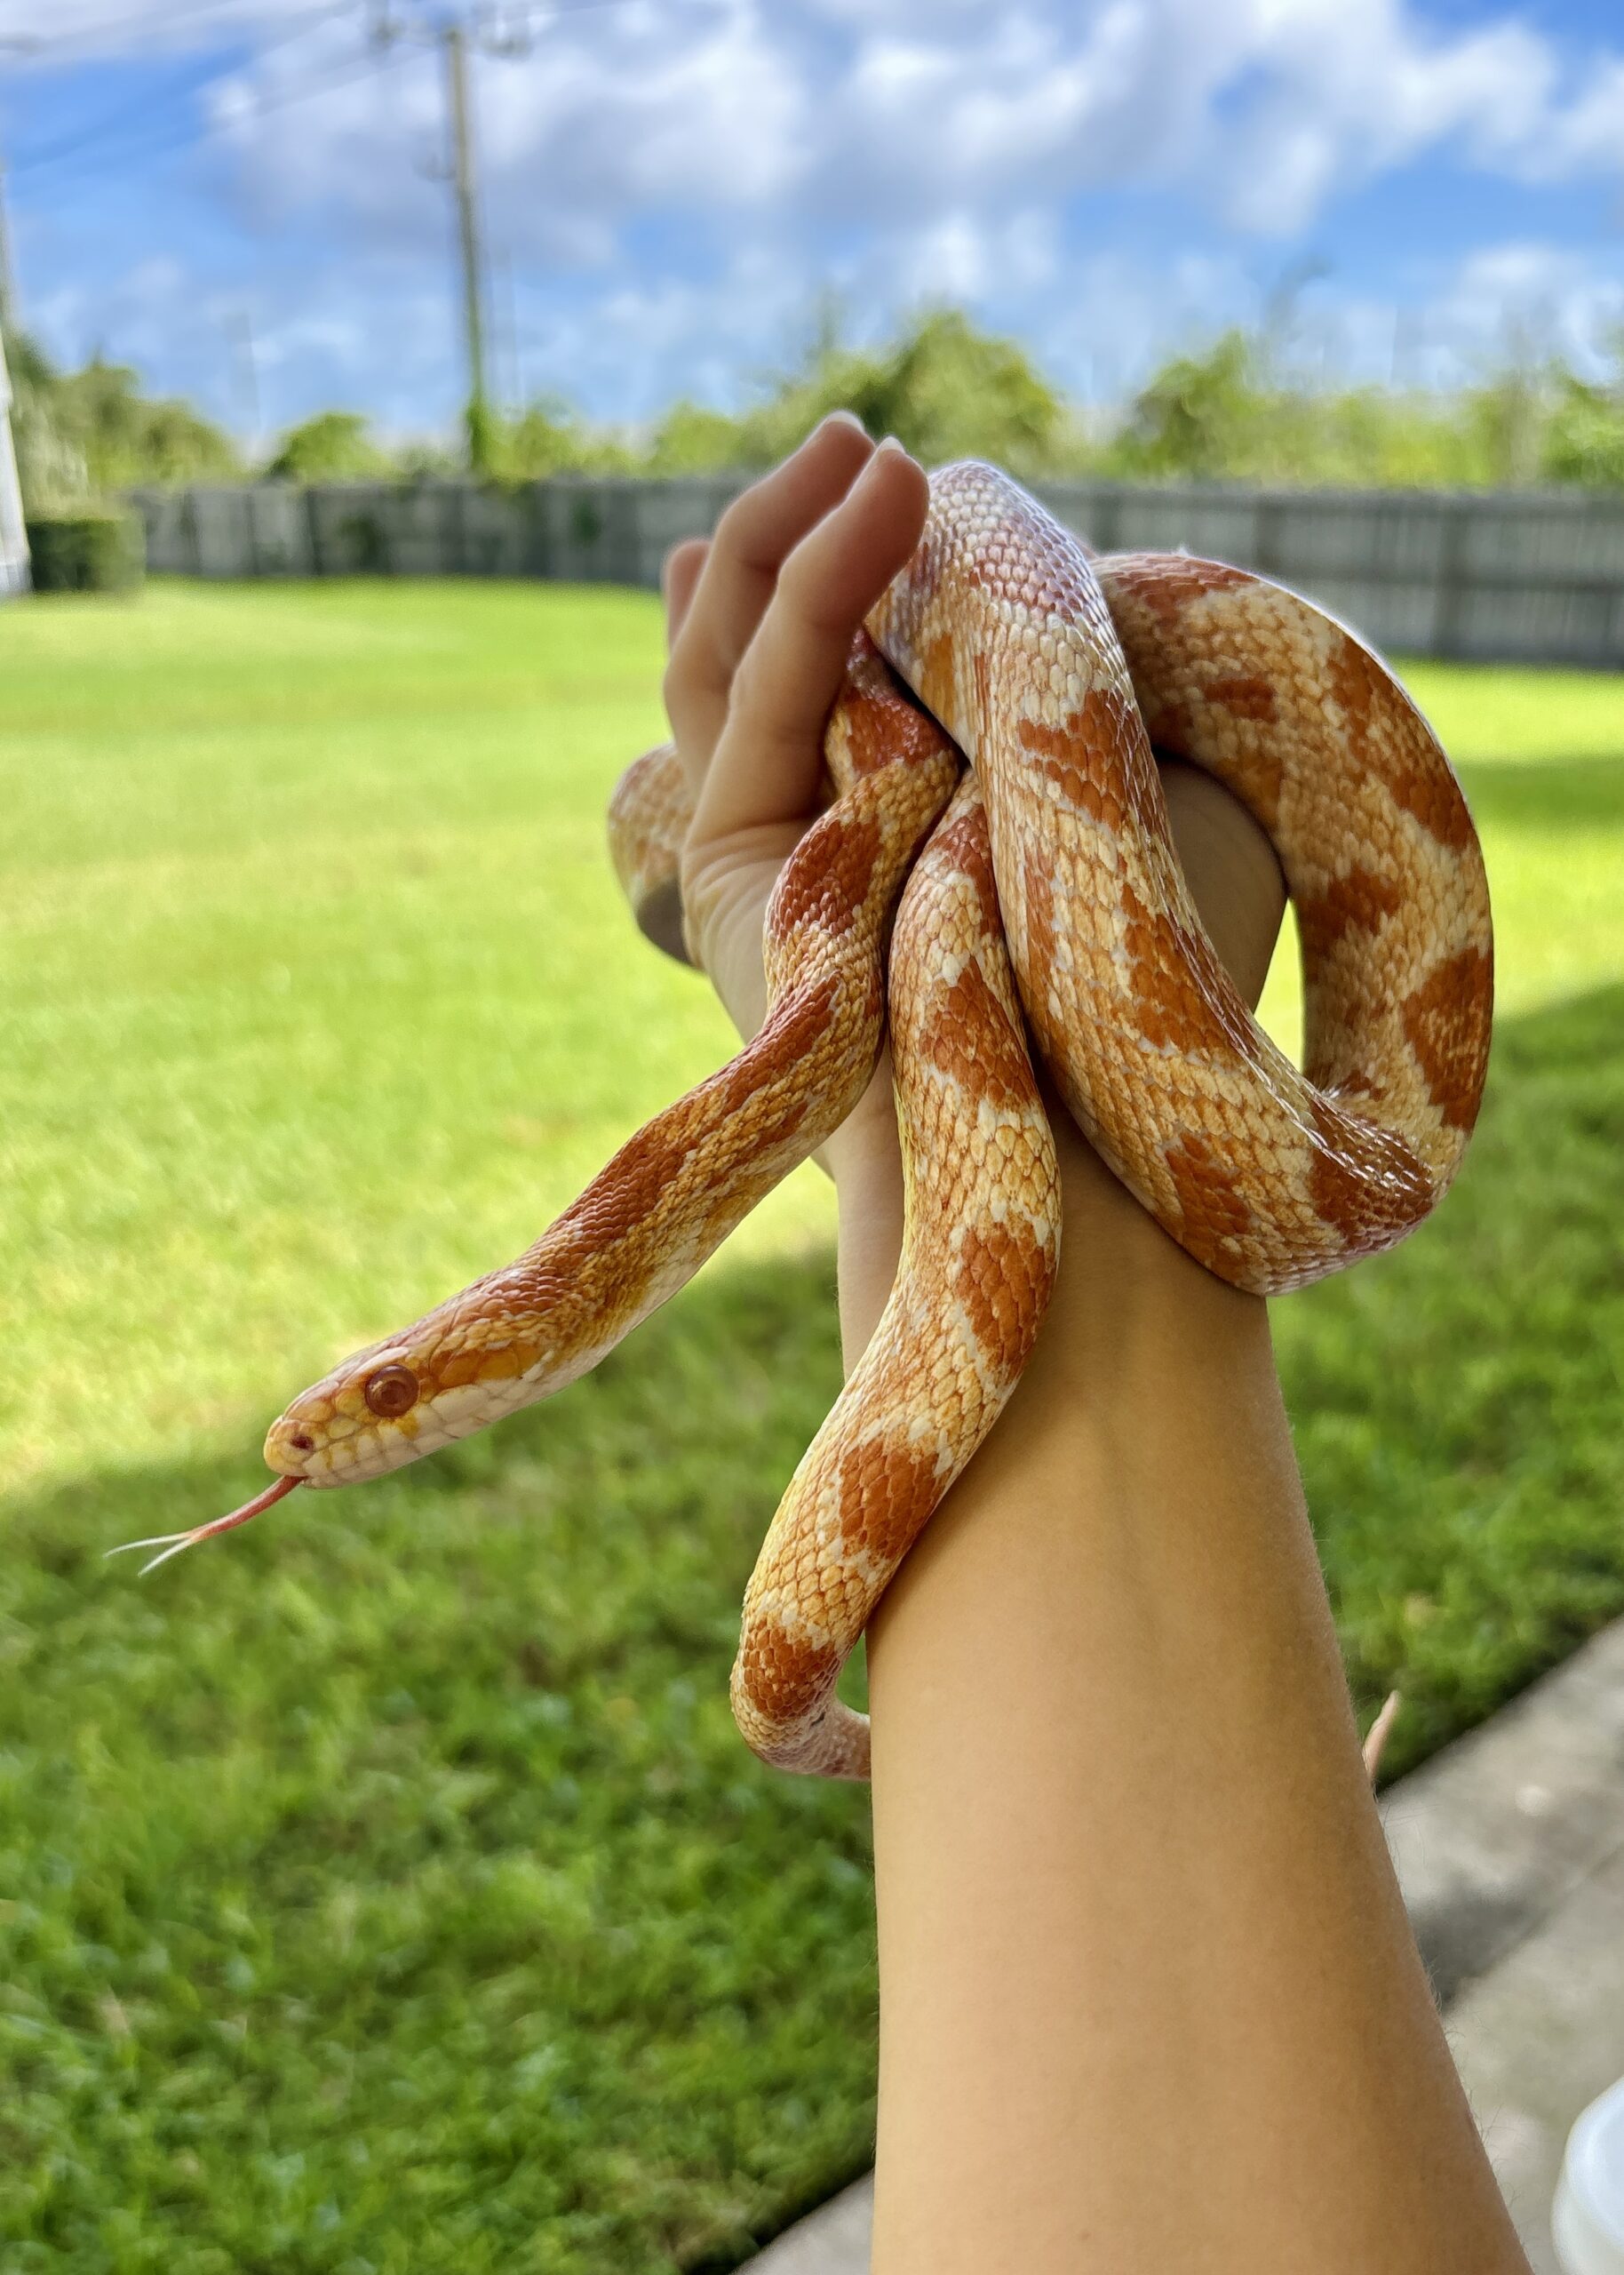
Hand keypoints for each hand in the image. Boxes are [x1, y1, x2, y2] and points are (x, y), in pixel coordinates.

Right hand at [657, 426, 1287, 1354]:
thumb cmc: (1146, 969)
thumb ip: (1061, 676)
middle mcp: (812, 845)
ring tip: (865, 443)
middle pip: (765, 660)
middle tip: (860, 442)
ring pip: (737, 661)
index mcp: (894, 834)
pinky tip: (861, 501)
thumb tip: (1033, 564)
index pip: (831, 686)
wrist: (1086, 1129)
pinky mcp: (723, 863)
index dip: (839, 583)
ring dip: (797, 537)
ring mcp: (758, 855)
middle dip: (806, 538)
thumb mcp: (1128, 781)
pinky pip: (759, 696)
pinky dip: (812, 593)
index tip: (891, 494)